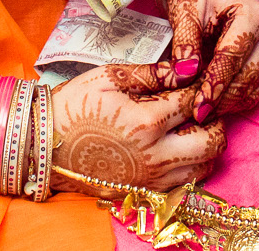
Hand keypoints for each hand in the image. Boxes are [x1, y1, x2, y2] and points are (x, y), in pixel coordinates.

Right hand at [49, 63, 225, 190]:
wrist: (44, 145)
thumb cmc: (74, 106)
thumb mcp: (109, 76)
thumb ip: (153, 73)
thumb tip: (188, 67)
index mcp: (146, 120)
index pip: (194, 100)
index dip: (200, 85)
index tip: (197, 78)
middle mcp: (155, 154)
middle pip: (212, 140)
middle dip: (214, 119)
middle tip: (203, 105)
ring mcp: (151, 177)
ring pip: (203, 167)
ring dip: (207, 145)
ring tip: (193, 127)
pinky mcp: (143, 191)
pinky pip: (184, 183)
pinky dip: (191, 165)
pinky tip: (178, 147)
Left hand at [166, 0, 258, 121]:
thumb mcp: (184, 7)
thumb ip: (186, 41)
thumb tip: (185, 74)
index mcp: (252, 12)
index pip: (233, 56)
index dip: (214, 84)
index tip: (197, 107)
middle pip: (248, 77)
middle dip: (221, 100)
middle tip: (193, 115)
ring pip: (254, 88)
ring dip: (228, 104)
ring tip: (200, 113)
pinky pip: (255, 88)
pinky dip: (235, 100)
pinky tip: (213, 105)